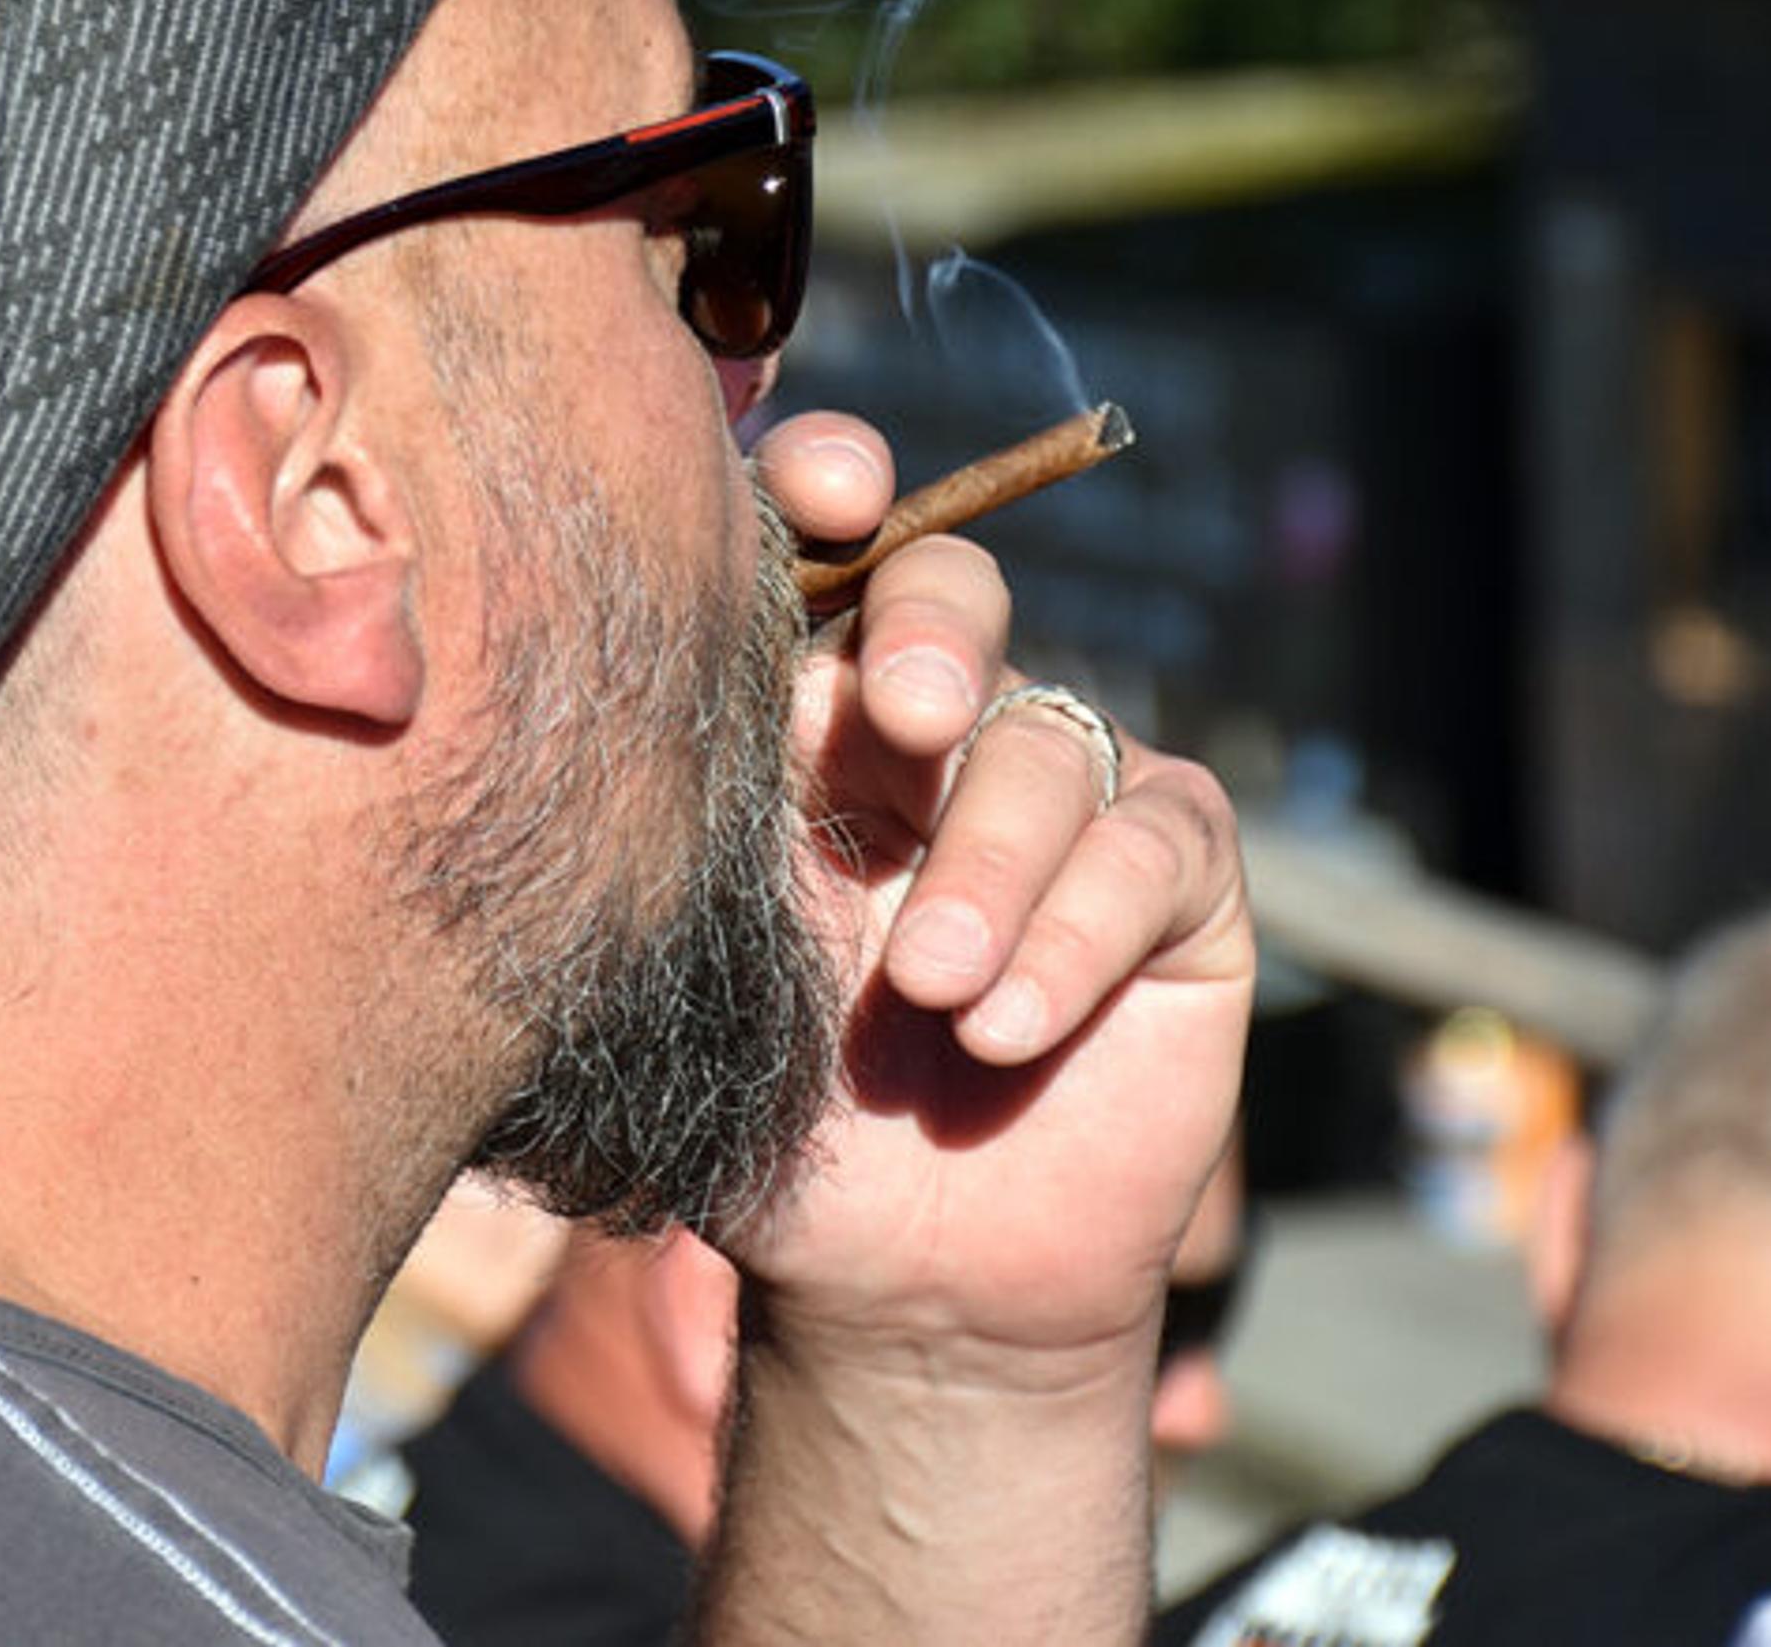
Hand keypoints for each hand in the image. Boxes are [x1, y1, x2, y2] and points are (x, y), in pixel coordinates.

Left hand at [733, 409, 1252, 1373]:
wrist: (899, 1289)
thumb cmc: (771, 1122)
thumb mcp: (697, 981)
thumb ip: (673, 847)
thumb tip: (596, 723)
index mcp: (800, 719)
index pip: (815, 553)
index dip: (823, 482)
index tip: (821, 486)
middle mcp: (936, 732)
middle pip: (954, 588)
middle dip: (937, 625)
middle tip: (911, 713)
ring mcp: (1062, 796)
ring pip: (1047, 742)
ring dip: (991, 869)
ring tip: (932, 997)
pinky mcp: (1174, 885)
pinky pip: (1151, 843)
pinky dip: (1078, 932)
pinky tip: (1006, 1030)